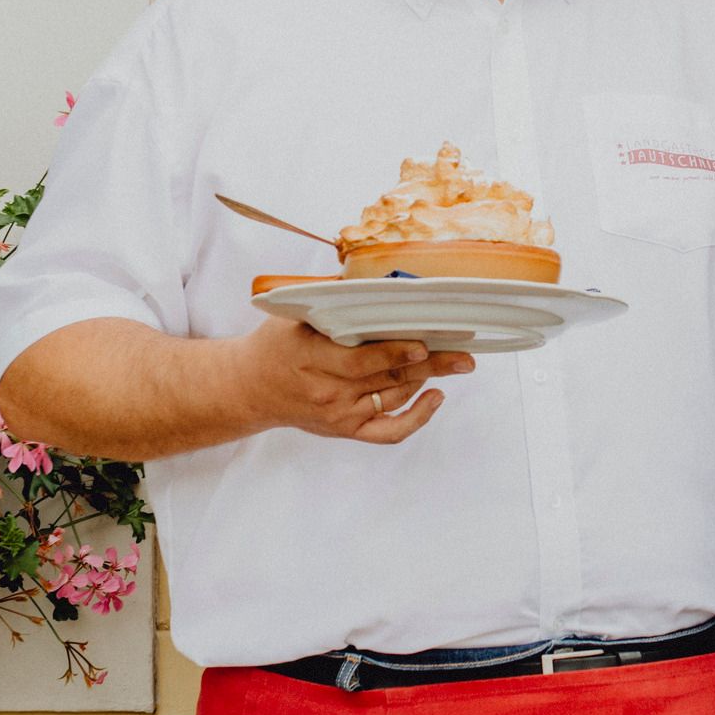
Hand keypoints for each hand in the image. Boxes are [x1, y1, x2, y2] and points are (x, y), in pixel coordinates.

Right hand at [233, 317, 473, 443]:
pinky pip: (388, 432)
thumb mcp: (294, 315)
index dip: (394, 352)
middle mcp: (326, 391)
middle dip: (429, 365)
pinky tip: (435, 398)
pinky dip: (416, 418)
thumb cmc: (276, 345)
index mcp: (310, 357)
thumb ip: (332, 301)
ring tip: (454, 362)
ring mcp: (338, 414)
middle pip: (387, 378)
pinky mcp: (346, 429)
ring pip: (393, 397)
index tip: (422, 343)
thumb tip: (375, 282)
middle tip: (463, 355)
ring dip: (427, 379)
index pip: (360, 360)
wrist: (251, 387)